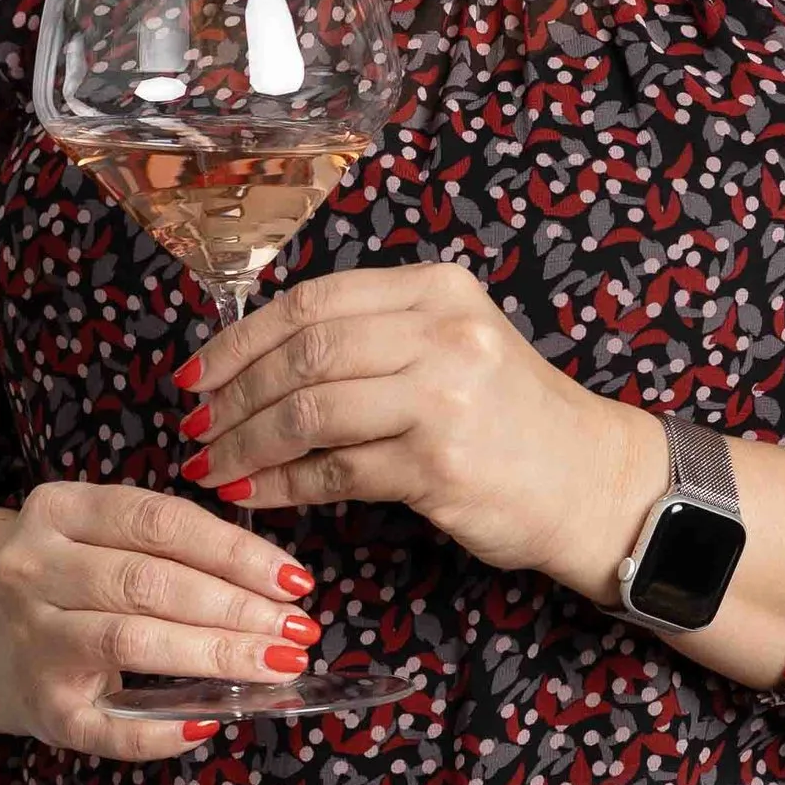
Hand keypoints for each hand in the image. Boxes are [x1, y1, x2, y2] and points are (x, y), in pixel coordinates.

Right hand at [0, 483, 324, 758]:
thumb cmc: (74, 583)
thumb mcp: (104, 538)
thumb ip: (174, 548)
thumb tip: (278, 589)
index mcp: (57, 511)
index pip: (160, 522)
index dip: (235, 551)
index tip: (294, 580)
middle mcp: (30, 570)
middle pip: (148, 583)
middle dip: (235, 608)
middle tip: (296, 630)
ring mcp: (31, 640)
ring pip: (131, 642)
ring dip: (214, 655)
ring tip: (276, 665)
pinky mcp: (41, 707)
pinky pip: (111, 726)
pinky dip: (166, 729)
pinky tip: (211, 720)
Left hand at [186, 263, 661, 586]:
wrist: (592, 481)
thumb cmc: (511, 419)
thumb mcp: (453, 345)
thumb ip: (373, 337)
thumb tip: (255, 360)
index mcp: (437, 289)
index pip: (312, 302)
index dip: (240, 339)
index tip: (195, 373)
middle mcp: (441, 332)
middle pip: (303, 353)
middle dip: (232, 394)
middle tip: (192, 424)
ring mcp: (442, 397)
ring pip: (309, 411)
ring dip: (246, 443)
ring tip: (212, 464)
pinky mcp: (438, 463)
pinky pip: (333, 471)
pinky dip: (282, 485)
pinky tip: (254, 495)